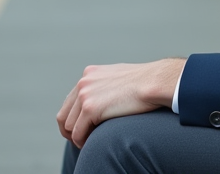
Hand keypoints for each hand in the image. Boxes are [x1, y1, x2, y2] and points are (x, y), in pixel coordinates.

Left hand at [57, 59, 184, 148]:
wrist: (155, 82)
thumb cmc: (144, 82)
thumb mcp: (118, 78)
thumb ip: (105, 86)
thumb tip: (102, 101)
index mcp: (89, 74)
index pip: (70, 101)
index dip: (73, 118)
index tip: (81, 129)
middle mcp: (83, 82)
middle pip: (64, 115)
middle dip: (70, 130)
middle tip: (80, 140)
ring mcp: (85, 95)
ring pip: (69, 126)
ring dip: (77, 137)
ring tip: (88, 143)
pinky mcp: (90, 108)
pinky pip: (78, 133)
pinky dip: (81, 142)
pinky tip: (90, 144)